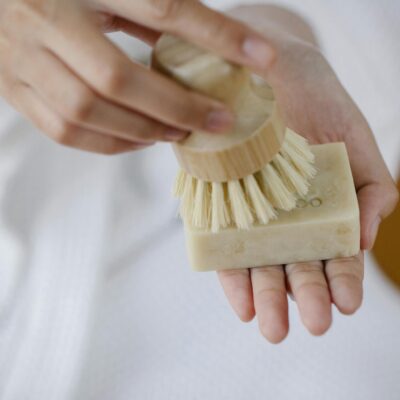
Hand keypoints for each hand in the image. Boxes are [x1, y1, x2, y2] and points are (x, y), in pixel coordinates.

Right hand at [0, 0, 275, 153]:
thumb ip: (147, 9)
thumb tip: (202, 44)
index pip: (162, 7)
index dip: (217, 36)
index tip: (263, 58)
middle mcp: (47, 17)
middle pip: (119, 77)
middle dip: (176, 106)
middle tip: (216, 121)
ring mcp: (21, 58)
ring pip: (88, 110)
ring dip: (142, 130)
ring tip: (178, 133)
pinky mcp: (13, 88)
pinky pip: (65, 130)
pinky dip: (109, 143)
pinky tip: (138, 141)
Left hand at [218, 6, 398, 342]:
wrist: (271, 71)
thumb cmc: (320, 104)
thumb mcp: (357, 144)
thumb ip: (372, 190)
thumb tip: (366, 240)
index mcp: (320, 213)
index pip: (332, 255)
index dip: (340, 281)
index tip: (345, 304)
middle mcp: (285, 221)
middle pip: (294, 266)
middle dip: (303, 297)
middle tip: (311, 325)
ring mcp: (251, 216)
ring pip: (259, 264)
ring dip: (267, 296)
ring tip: (272, 326)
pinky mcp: (219, 206)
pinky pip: (223, 246)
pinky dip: (232, 275)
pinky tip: (242, 301)